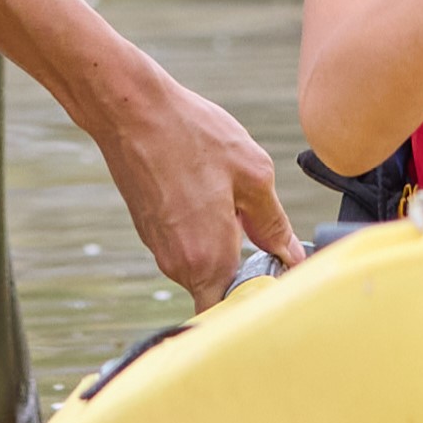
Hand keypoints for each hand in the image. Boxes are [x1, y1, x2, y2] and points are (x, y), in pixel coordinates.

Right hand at [69, 56, 298, 300]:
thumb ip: (274, 224)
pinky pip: (185, 244)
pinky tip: (208, 190)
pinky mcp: (149, 230)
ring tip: (232, 200)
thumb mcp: (252, 175)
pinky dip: (202, 228)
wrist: (132, 112)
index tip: (279, 274)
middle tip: (263, 232)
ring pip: (203, 264)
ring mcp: (159, 248)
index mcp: (209, 259)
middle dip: (245, 269)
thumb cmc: (192, 136)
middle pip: (220, 289)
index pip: (235, 311)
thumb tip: (290, 254)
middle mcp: (178, 264)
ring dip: (223, 244)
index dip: (260, 299)